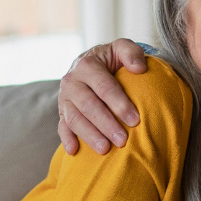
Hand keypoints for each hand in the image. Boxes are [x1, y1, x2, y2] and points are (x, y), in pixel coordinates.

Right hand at [57, 39, 148, 154]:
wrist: (90, 65)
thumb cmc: (111, 60)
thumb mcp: (121, 48)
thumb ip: (131, 53)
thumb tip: (139, 68)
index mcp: (87, 65)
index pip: (104, 87)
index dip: (120, 104)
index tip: (136, 120)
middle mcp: (72, 81)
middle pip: (89, 106)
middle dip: (106, 124)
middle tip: (123, 140)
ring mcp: (64, 98)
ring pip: (74, 119)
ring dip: (90, 135)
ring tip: (105, 149)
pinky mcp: (61, 112)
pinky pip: (61, 127)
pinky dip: (66, 139)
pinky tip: (74, 151)